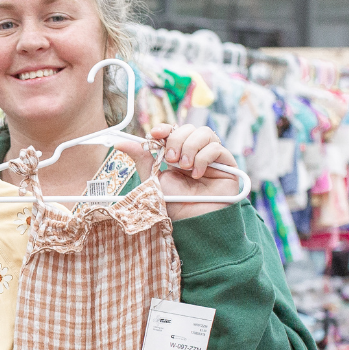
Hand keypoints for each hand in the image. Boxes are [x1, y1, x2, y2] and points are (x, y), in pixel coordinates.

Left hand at [115, 124, 239, 219]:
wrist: (192, 221)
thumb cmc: (174, 204)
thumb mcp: (153, 178)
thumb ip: (142, 158)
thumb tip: (120, 142)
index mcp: (178, 154)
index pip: (174, 130)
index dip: (165, 128)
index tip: (155, 134)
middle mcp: (196, 153)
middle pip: (189, 128)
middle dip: (176, 140)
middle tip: (170, 160)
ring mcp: (212, 158)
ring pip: (204, 133)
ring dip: (190, 147)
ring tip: (184, 166)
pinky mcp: (227, 165)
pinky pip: (216, 148)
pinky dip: (204, 158)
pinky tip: (198, 174)